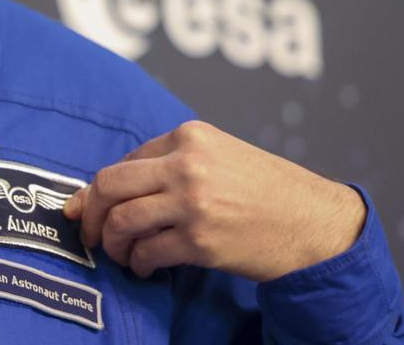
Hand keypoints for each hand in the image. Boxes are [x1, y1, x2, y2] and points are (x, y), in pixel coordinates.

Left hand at [63, 120, 365, 281]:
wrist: (315, 225)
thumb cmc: (266, 192)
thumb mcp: (221, 157)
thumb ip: (172, 163)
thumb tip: (111, 189)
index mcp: (190, 137)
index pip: (126, 160)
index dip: (102, 187)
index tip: (91, 206)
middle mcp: (188, 165)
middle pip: (109, 184)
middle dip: (90, 212)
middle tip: (88, 232)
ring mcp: (193, 203)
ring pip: (121, 220)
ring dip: (111, 242)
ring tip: (118, 253)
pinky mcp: (201, 240)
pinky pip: (147, 252)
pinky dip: (137, 263)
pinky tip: (144, 267)